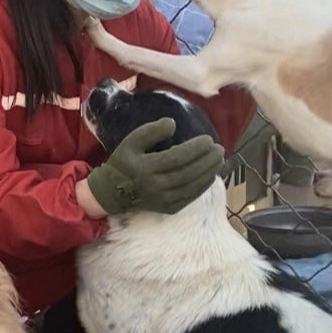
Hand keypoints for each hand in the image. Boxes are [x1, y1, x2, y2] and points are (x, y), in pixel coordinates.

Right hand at [86, 119, 223, 214]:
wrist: (112, 193)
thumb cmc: (123, 163)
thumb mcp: (131, 142)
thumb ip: (151, 131)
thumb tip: (172, 124)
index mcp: (146, 167)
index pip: (177, 158)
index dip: (195, 149)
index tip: (208, 140)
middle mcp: (156, 185)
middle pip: (188, 173)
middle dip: (206, 160)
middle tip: (219, 149)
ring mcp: (162, 199)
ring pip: (191, 186)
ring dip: (208, 173)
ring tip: (219, 161)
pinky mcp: (167, 208)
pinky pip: (188, 198)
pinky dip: (202, 188)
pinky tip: (210, 177)